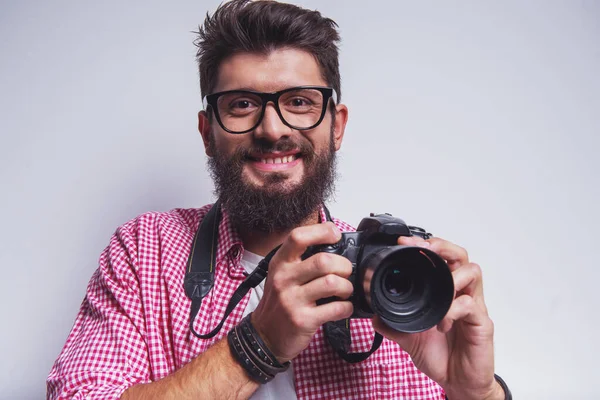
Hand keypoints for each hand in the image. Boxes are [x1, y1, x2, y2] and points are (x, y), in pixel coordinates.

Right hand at [251, 222, 353, 362]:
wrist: (264, 337)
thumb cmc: (279, 303)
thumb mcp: (281, 276)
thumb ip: (302, 261)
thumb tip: (334, 247)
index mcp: (280, 263)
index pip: (298, 237)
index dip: (322, 231)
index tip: (335, 235)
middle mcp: (284, 279)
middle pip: (324, 261)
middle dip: (344, 266)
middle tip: (346, 273)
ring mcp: (292, 300)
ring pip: (332, 283)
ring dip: (346, 287)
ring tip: (344, 291)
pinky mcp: (302, 320)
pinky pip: (335, 308)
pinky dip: (346, 307)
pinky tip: (343, 308)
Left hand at [372, 236, 502, 399]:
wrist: (459, 382)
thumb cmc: (442, 356)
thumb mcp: (411, 338)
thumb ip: (394, 325)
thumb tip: (374, 317)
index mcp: (445, 292)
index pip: (441, 258)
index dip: (425, 245)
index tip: (404, 242)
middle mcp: (462, 294)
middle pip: (461, 256)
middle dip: (442, 246)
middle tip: (425, 248)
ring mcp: (474, 306)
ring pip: (473, 272)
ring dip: (452, 276)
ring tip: (438, 290)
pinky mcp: (481, 323)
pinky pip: (470, 304)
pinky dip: (453, 309)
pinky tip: (442, 322)